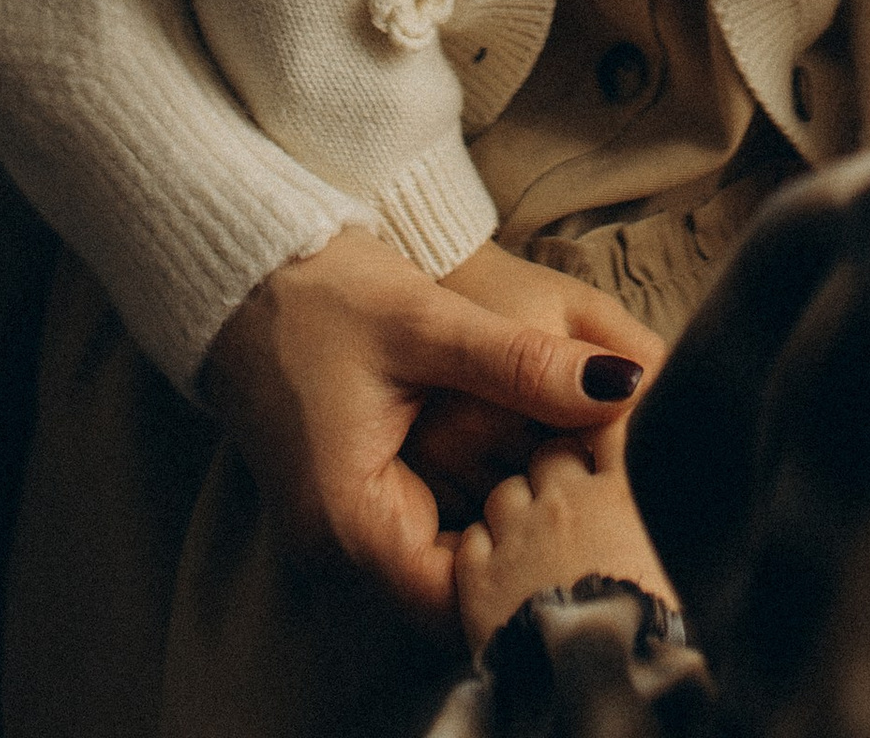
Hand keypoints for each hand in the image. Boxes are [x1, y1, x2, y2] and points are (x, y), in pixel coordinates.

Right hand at [203, 230, 663, 625]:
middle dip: (524, 539)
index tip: (582, 500)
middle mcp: (341, 549)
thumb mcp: (427, 322)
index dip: (528, 557)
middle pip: (456, 588)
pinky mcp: (356, 502)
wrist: (246, 269)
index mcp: (351, 523)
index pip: (458, 599)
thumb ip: (522, 363)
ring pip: (446, 558)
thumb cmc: (321, 294)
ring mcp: (345, 529)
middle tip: (588, 476)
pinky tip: (515, 453)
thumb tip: (623, 388)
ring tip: (561, 459)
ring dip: (502, 518)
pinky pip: (427, 530)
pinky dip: (474, 500)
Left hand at [456, 442, 678, 656]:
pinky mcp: (480, 579)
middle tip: (570, 500)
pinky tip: (498, 567)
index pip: (610, 426)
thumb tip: (656, 461)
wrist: (603, 681)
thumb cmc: (652, 626)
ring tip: (533, 540)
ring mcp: (519, 538)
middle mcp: (566, 503)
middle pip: (552, 453)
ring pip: (506, 493)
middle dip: (556, 465)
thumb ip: (648, 492)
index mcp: (620, 493)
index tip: (607, 434)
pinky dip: (481, 547)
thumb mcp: (668, 546)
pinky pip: (472, 539)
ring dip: (516, 507)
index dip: (606, 423)